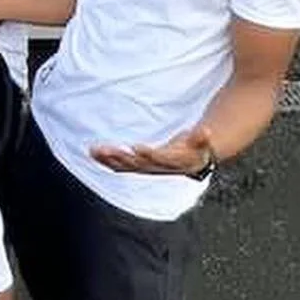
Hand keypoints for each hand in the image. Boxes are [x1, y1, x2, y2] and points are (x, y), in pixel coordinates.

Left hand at [91, 124, 216, 176]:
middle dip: (122, 157)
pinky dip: (105, 160)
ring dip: (109, 158)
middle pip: (137, 164)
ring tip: (95, 150)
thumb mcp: (200, 143)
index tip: (136, 148)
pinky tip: (93, 153)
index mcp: (171, 162)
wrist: (190, 162)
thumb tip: (207, 131)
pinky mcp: (136, 167)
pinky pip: (118, 166)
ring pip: (125, 167)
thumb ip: (201, 137)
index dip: (148, 154)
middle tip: (108, 149)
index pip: (159, 159)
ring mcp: (145, 169)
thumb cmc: (194, 149)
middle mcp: (156, 168)